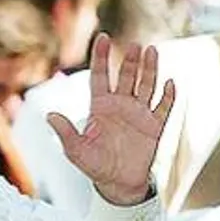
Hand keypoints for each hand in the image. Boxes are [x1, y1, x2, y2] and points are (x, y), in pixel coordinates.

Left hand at [47, 33, 176, 205]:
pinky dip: (168, 96)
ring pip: (146, 85)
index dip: (102, 57)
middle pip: (127, 76)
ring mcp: (139, 114)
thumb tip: (49, 115)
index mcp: (101, 107)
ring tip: (152, 51)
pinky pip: (163, 107)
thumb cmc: (94, 166)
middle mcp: (121, 106)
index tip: (104, 37)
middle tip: (136, 46)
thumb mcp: (75, 151)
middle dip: (131, 61)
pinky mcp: (154, 126)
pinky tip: (170, 84)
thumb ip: (65, 132)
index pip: (101, 76)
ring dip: (150, 69)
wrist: (117, 183)